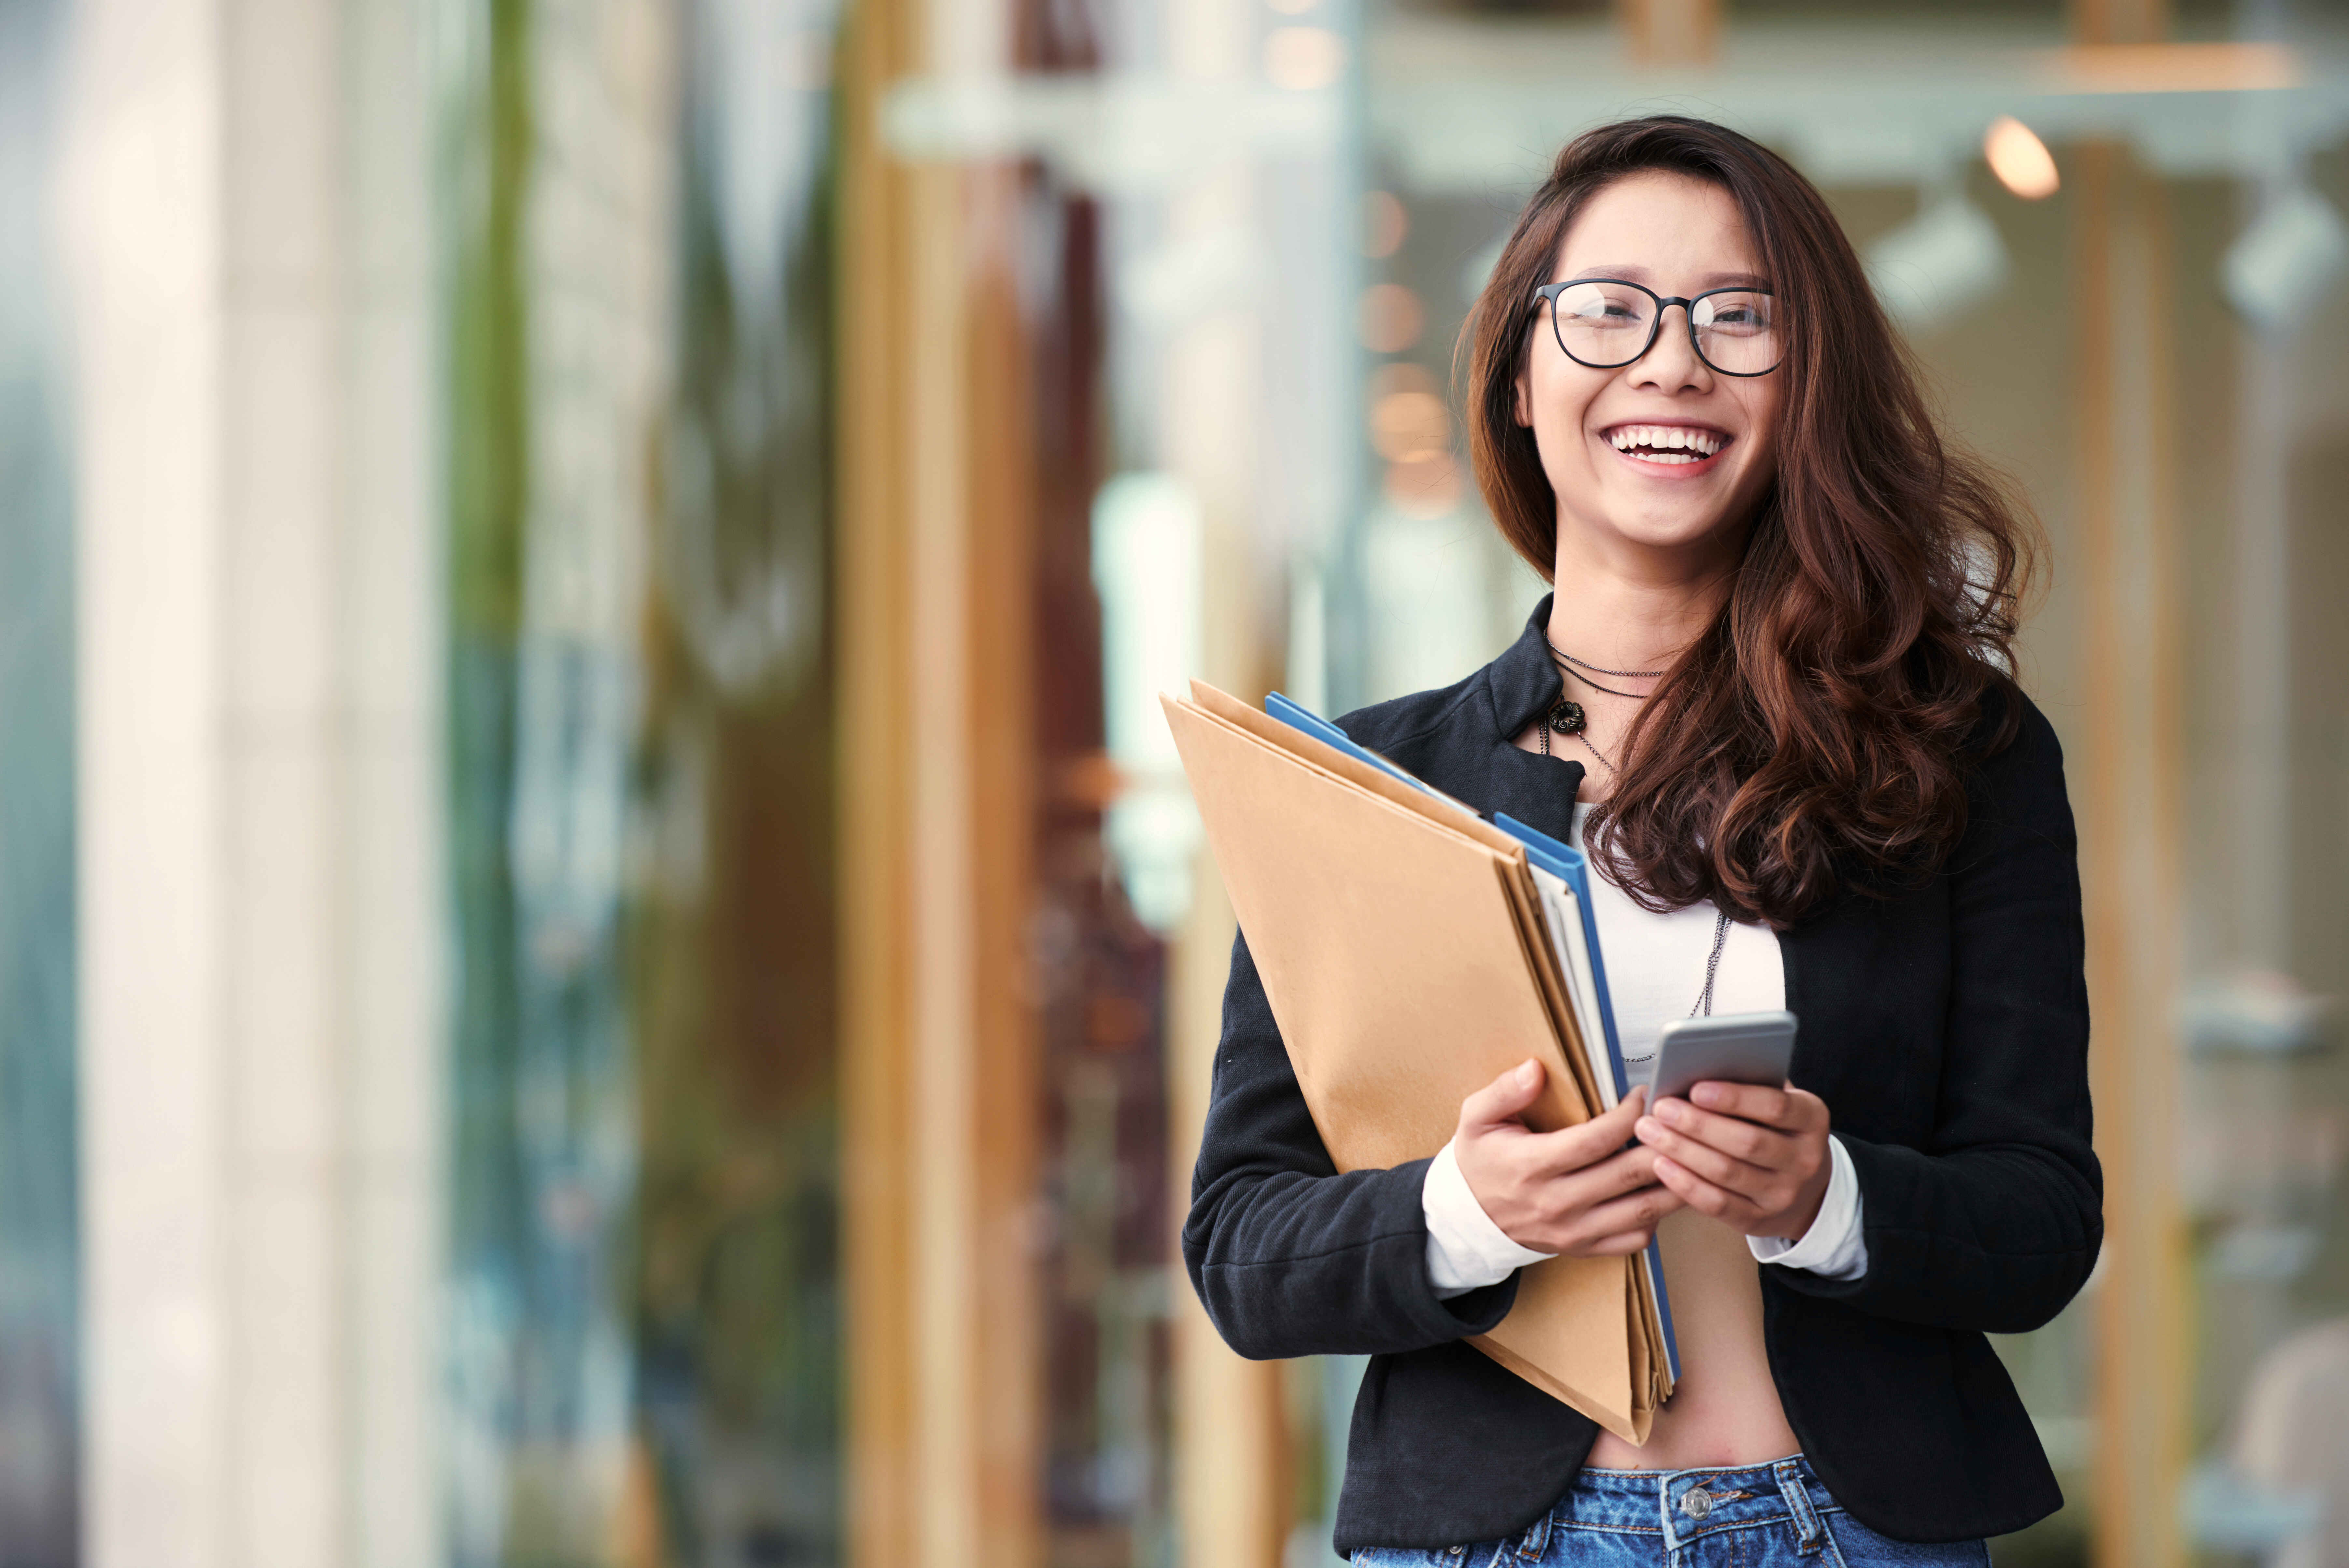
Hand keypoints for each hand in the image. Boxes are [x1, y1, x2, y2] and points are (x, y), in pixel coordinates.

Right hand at [1453, 1060, 1682, 1256]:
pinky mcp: (1584, 1249)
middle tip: (1679, 1122)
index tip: (1644, 1095)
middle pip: (1627, 1175)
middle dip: (1663, 1145)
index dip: (1630, 1115)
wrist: (1467, 1217)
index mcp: (1533, 1166)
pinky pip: (1634, 1240)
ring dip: (1672, 1184)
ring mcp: (1573, 1231)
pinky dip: (1656, 1218)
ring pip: (1640, 1211)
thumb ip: (1504, 1091)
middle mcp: (1557, 1203)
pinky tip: (1659, 1192)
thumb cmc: (1479, 1162)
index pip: (1597, 1139)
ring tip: (1686, 1156)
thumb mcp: (1476, 1119)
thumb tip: (1535, 1069)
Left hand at [1634, 1080, 1832, 1239]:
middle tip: (1660, 1108)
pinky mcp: (1759, 1220)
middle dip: (1697, 1124)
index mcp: (1811, 1119)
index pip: (1775, 1106)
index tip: (1695, 1089)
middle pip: (1747, 1142)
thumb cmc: (1777, 1131)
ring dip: (1683, 1150)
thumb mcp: (1778, 1104)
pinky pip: (1717, 1204)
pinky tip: (1660, 1164)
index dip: (1734, 1098)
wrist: (1806, 1191)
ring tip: (1650, 1131)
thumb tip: (1698, 1069)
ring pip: (1727, 1172)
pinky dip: (1685, 1184)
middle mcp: (1804, 1159)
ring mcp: (1783, 1194)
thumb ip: (1750, 1085)